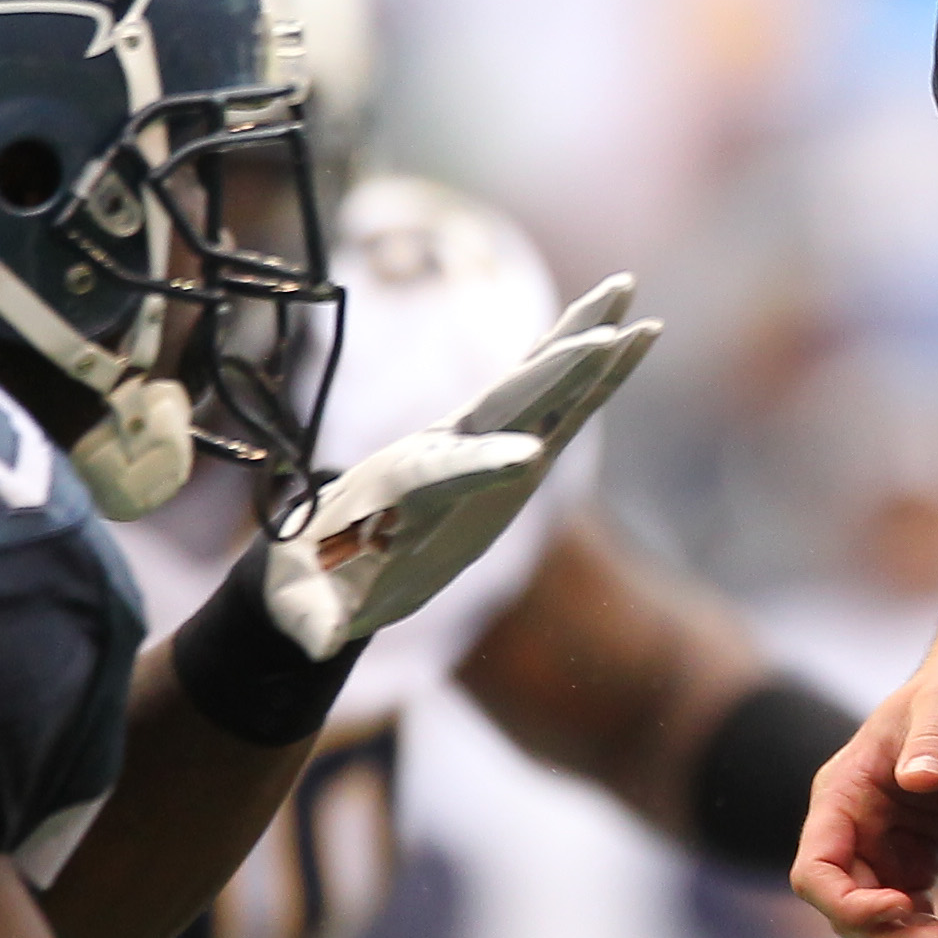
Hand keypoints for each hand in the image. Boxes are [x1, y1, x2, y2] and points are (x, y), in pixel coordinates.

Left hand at [264, 276, 658, 657]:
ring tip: (628, 293)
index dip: (481, 468)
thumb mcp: (310, 614)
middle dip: (550, 373)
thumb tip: (312, 644)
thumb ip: (316, 623)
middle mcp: (440, 450)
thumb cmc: (314, 592)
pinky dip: (591, 372)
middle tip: (604, 334)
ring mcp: (473, 442)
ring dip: (581, 338)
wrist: (319, 558)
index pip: (445, 474)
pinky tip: (628, 342)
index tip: (526, 463)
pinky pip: (554, 402)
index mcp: (398, 492)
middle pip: (504, 405)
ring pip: (535, 383)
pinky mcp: (501, 449)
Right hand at [789, 639, 937, 937]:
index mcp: (842, 793)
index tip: (901, 907)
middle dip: (890, 937)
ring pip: (878, 922)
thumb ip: (932, 737)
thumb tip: (920, 780)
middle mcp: (853, 828)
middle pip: (845, 910)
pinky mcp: (917, 858)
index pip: (813, 872)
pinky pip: (911, 914)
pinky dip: (932, 932)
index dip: (847, 903)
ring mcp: (883, 847)